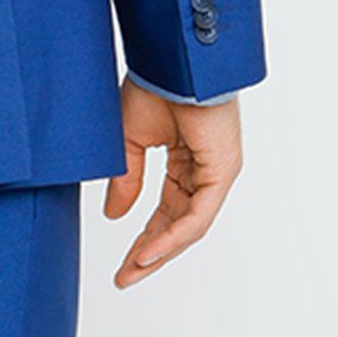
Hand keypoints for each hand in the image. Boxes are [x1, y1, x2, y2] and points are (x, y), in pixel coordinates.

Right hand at [104, 83, 241, 287]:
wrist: (172, 57)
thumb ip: (125, 179)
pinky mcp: (222, 170)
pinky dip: (172, 236)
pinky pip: (197, 215)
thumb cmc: (155, 82)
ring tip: (132, 272)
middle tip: (125, 278)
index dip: (142, 237)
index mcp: (185, 159)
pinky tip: (149, 253)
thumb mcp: (129, 139)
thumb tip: (115, 217)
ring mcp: (217, 171)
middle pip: (177, 224)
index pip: (165, 209)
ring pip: (189, 226)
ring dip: (159, 252)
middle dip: (150, 253)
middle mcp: (204, 168)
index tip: (121, 263)